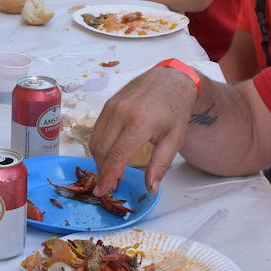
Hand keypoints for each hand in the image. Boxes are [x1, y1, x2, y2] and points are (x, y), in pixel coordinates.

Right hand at [88, 66, 195, 192]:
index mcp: (140, 123)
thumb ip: (160, 165)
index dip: (107, 176)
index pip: (116, 156)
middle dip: (103, 171)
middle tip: (112, 183)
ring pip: (95, 141)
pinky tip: (110, 153)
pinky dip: (100, 145)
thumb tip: (150, 187)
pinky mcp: (108, 104)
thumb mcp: (175, 139)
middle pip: (102, 150)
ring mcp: (112, 107)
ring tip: (112, 170)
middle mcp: (121, 113)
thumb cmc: (175, 109)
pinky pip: (97, 130)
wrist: (171, 80)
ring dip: (99, 159)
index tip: (102, 191)